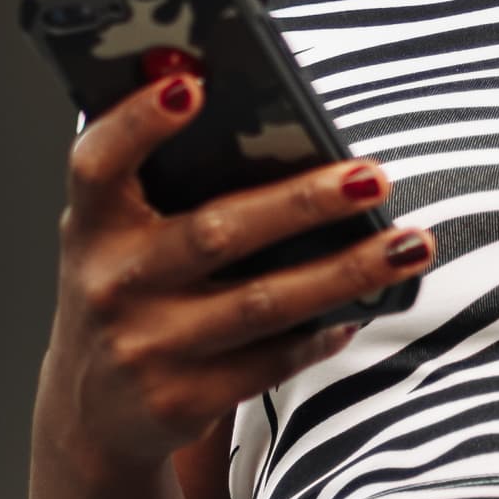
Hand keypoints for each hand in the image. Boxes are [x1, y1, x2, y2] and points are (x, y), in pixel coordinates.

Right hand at [43, 69, 432, 477]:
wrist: (94, 413)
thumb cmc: (127, 292)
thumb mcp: (118, 236)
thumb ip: (162, 181)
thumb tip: (261, 119)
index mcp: (90, 225)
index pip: (98, 162)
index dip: (139, 122)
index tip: (194, 84)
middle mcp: (110, 284)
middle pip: (215, 233)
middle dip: (302, 204)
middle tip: (372, 178)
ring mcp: (145, 347)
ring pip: (262, 303)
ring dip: (345, 272)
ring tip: (409, 245)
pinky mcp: (180, 400)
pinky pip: (270, 360)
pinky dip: (321, 333)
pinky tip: (360, 309)